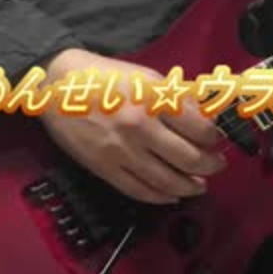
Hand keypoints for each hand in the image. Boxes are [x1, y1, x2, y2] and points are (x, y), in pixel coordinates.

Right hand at [39, 48, 225, 204]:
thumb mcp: (146, 76)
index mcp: (153, 100)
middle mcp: (140, 127)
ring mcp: (121, 151)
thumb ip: (176, 97)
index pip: (199, 128)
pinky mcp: (104, 168)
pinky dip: (161, 197)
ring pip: (167, 181)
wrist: (55, 85)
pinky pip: (139, 190)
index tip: (217, 140)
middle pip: (189, 158)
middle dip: (210, 166)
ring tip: (200, 185)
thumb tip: (204, 118)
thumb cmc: (102, 77)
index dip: (214, 138)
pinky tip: (172, 195)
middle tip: (217, 165)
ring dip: (191, 186)